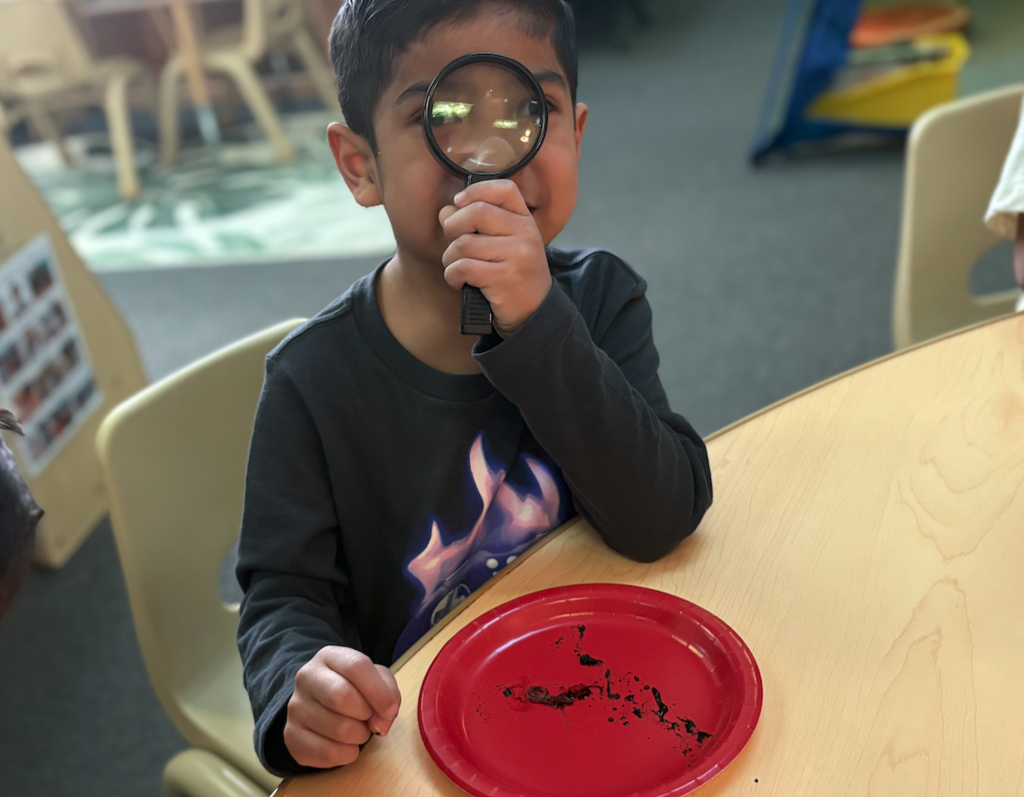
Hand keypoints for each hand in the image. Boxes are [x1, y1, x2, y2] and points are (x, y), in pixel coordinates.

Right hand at [284, 646, 401, 768]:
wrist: (318, 703)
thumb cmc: (354, 688)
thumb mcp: (375, 678)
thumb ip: (388, 692)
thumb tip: (383, 720)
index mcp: (329, 656)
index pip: (356, 666)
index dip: (379, 691)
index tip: (391, 709)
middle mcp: (306, 677)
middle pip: (342, 696)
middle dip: (365, 713)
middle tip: (369, 718)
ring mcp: (295, 707)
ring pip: (337, 729)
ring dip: (359, 736)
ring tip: (358, 730)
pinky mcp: (291, 736)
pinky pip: (327, 753)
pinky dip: (347, 754)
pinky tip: (346, 745)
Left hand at [439, 179, 551, 336]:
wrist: (534, 314)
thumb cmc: (513, 276)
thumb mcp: (505, 246)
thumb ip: (477, 225)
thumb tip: (445, 212)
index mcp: (525, 220)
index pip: (504, 189)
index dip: (476, 191)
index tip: (459, 202)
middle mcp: (525, 233)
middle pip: (476, 212)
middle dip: (453, 227)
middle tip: (453, 244)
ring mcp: (517, 255)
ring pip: (464, 243)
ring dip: (449, 258)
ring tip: (455, 268)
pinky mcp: (504, 278)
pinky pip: (463, 267)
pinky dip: (452, 275)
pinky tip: (459, 282)